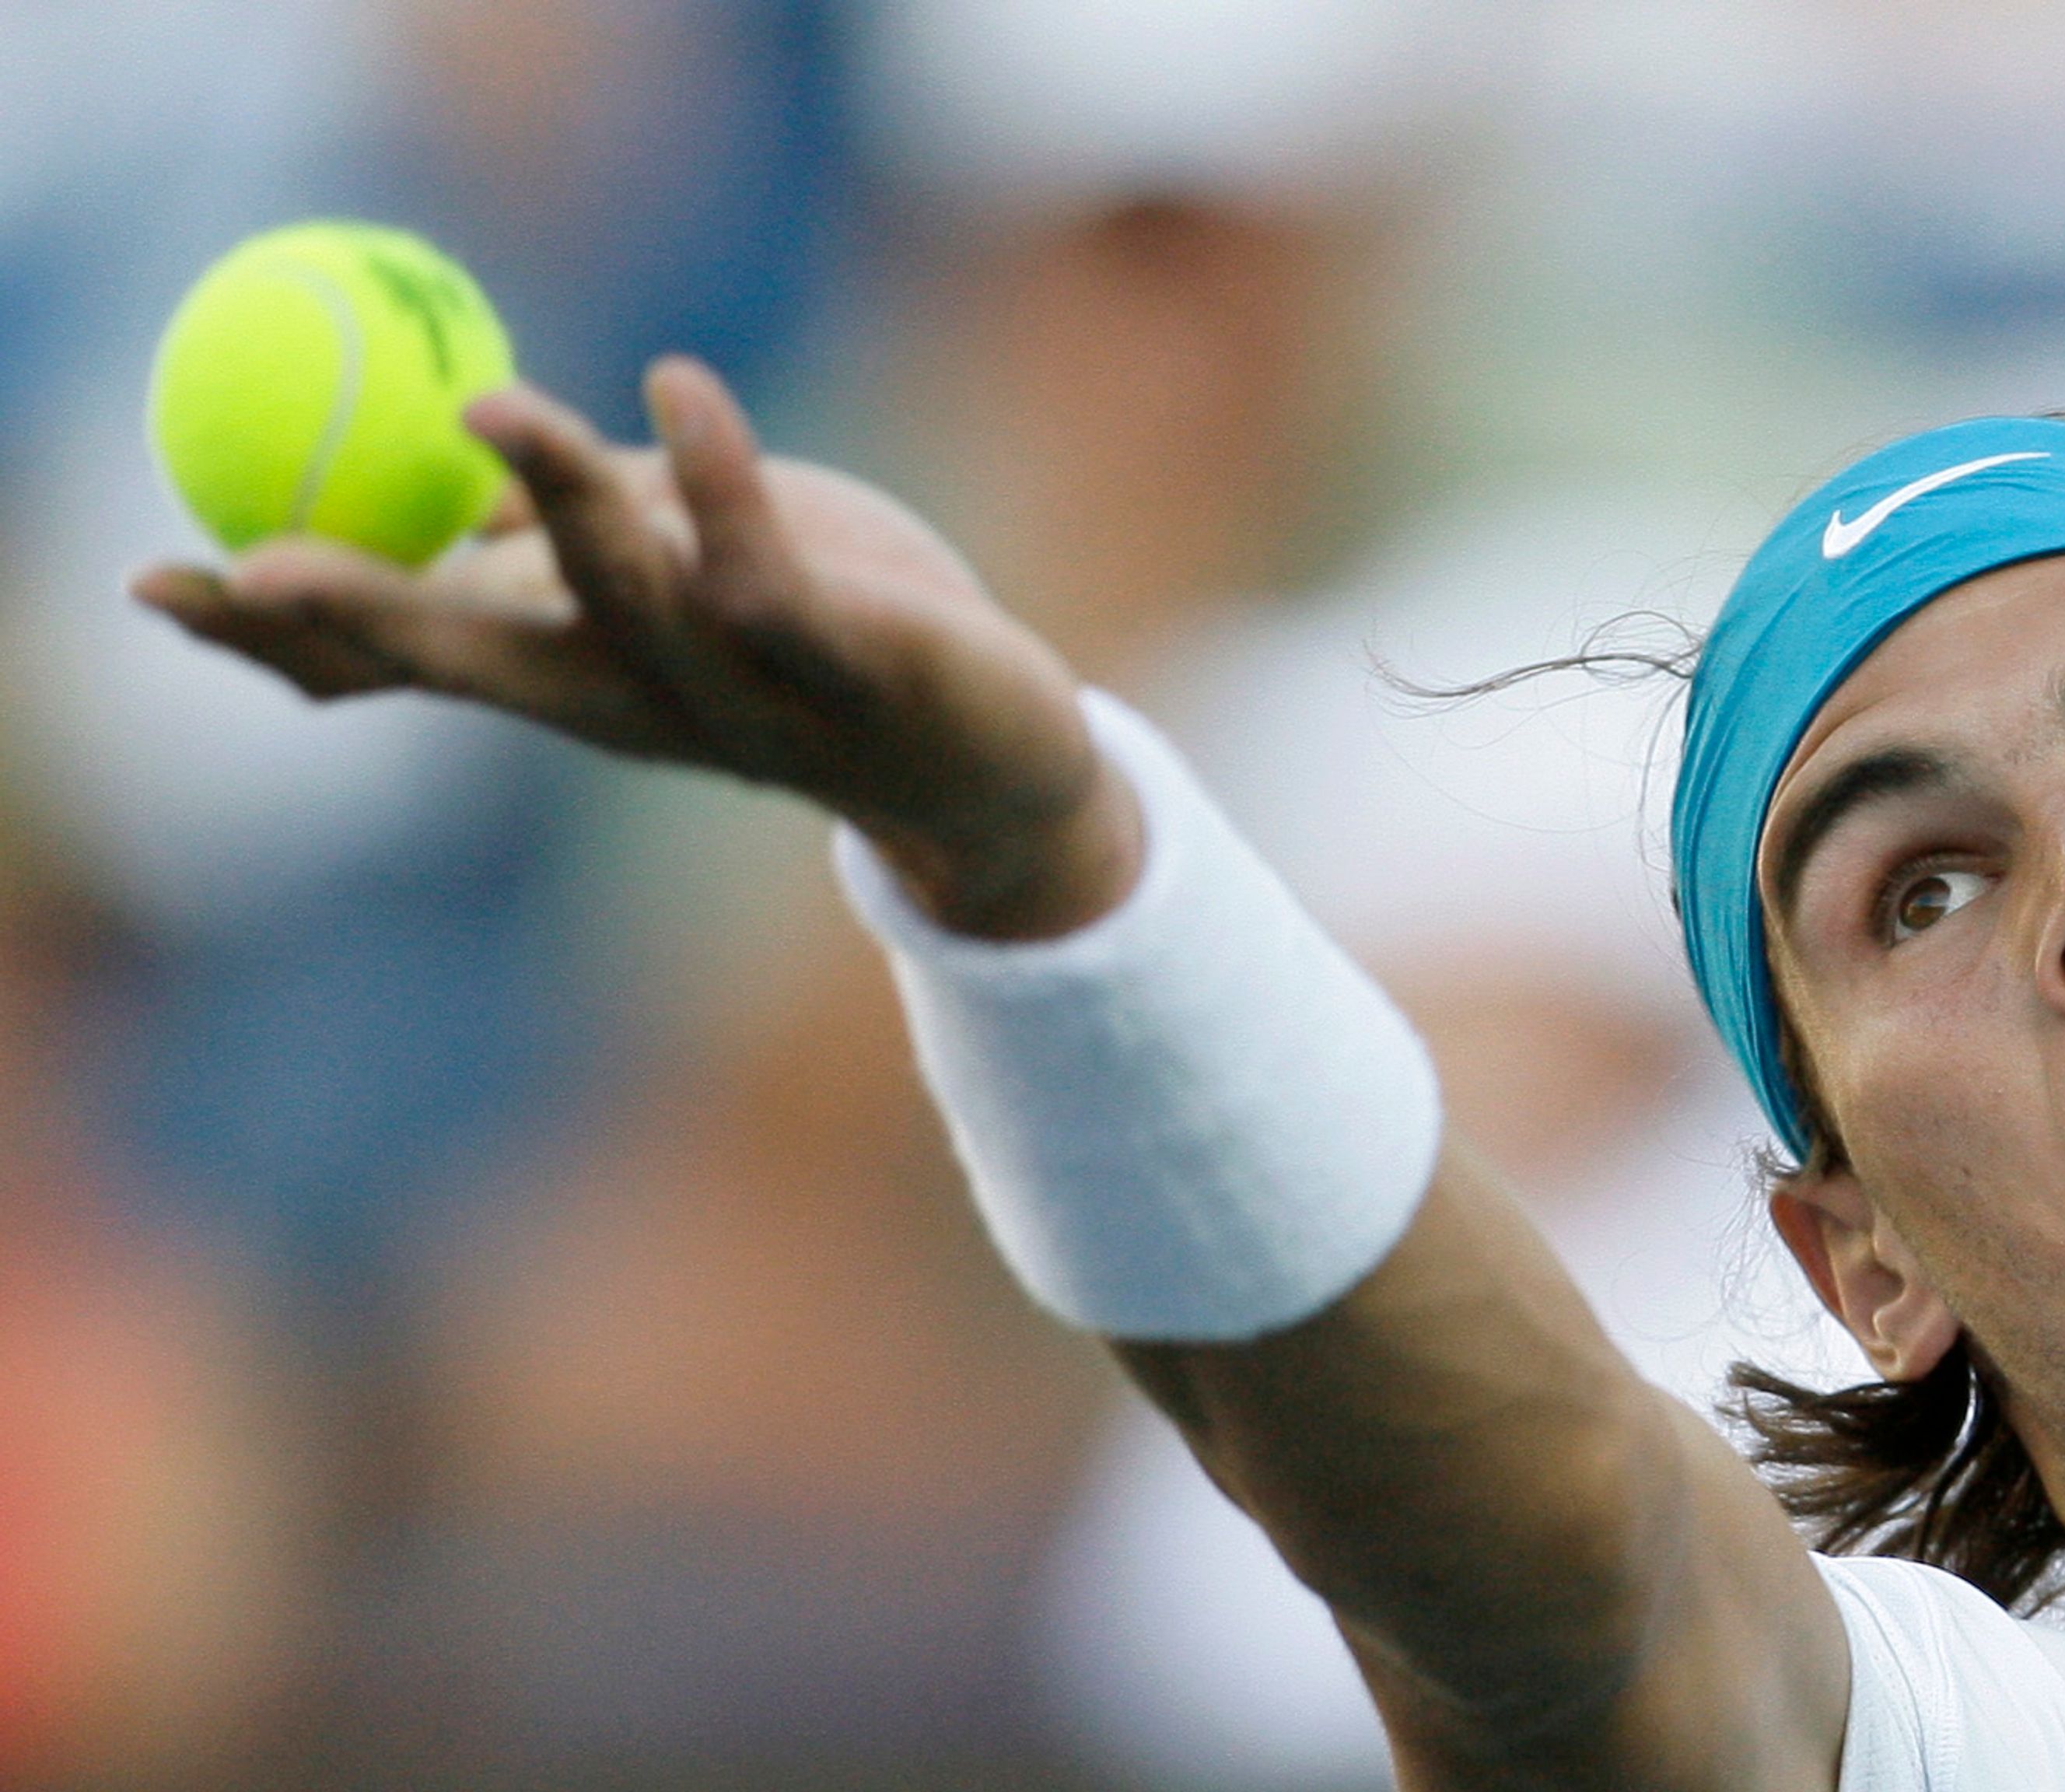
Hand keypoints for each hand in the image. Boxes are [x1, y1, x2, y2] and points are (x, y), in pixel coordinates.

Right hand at [133, 356, 1139, 939]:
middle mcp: (633, 698)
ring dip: (557, 504)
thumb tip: (452, 510)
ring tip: (493, 404)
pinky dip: (716, 479)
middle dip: (364, 619)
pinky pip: (766, 575)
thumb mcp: (674, 580)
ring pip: (626, 601)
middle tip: (257, 570)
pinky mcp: (847, 664)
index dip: (279, 635)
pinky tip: (677, 385)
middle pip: (476, 661)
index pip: (403, 663)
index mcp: (574, 676)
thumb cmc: (822, 633)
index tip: (157, 584)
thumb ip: (572, 545)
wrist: (992, 753)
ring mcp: (739, 692)